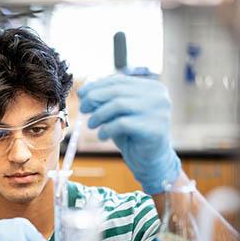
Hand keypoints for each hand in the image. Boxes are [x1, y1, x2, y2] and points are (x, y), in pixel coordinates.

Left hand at [77, 74, 180, 194]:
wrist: (149, 160)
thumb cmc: (132, 134)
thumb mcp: (118, 113)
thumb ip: (106, 100)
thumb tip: (84, 92)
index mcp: (152, 87)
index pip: (119, 80)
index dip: (96, 86)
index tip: (81, 94)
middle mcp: (158, 96)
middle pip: (117, 91)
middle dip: (94, 99)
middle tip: (83, 109)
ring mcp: (159, 112)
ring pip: (118, 105)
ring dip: (99, 115)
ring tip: (91, 124)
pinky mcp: (154, 128)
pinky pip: (122, 124)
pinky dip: (106, 129)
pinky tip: (102, 136)